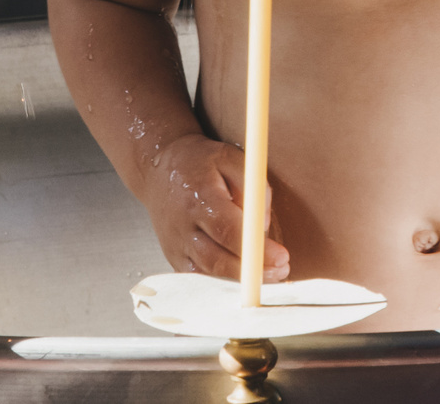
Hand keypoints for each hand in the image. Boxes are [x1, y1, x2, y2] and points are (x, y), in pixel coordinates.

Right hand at [143, 132, 288, 282]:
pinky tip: (241, 277)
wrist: (158, 169)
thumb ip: (252, 188)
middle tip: (280, 270)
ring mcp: (176, 244)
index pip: (229, 230)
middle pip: (217, 259)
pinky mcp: (174, 256)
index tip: (281, 257)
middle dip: (252, 271)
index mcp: (199, 197)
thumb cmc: (196, 163)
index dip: (256, 249)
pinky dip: (221, 282)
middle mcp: (183, 225)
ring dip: (240, 280)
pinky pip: (198, 277)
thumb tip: (262, 225)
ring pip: (208, 273)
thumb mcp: (231, 158)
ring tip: (268, 275)